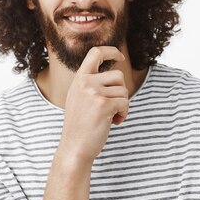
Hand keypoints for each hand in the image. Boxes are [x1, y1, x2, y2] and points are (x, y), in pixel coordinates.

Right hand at [60, 46, 128, 163]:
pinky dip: (124, 113)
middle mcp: (85, 82)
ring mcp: (93, 92)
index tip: (119, 56)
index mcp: (79, 79)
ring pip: (124, 91)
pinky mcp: (103, 104)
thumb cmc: (81, 125)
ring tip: (111, 116)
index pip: (95, 52)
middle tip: (112, 107)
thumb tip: (116, 74)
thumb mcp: (80, 98)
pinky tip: (114, 122)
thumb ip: (91, 84)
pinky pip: (125, 103)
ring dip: (123, 105)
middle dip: (121, 92)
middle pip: (118, 75)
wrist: (74, 148)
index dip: (111, 51)